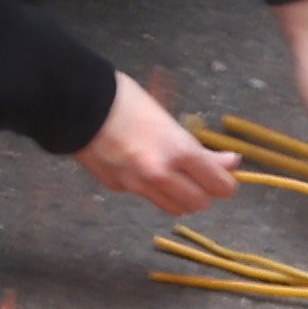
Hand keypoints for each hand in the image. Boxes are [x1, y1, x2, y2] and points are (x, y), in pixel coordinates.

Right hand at [74, 76, 241, 216]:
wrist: (77, 103)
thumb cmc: (125, 99)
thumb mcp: (168, 119)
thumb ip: (199, 147)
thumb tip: (231, 161)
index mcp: (178, 150)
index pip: (219, 185)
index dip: (226, 182)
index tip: (226, 174)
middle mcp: (161, 174)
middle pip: (198, 203)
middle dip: (204, 192)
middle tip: (200, 175)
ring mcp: (137, 185)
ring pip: (174, 209)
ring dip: (181, 197)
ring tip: (176, 177)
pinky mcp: (117, 188)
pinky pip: (145, 196)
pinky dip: (151, 189)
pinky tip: (143, 168)